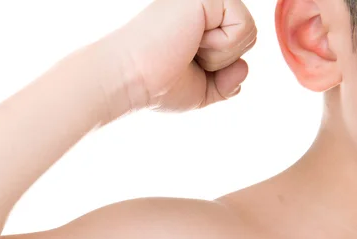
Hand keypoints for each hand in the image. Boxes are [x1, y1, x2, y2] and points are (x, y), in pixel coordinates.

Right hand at [105, 0, 256, 112]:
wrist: (128, 78)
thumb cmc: (153, 85)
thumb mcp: (199, 90)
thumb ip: (226, 82)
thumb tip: (244, 68)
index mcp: (197, 22)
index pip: (237, 43)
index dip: (219, 68)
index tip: (181, 67)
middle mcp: (201, 6)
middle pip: (248, 37)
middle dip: (222, 62)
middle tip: (183, 59)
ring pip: (249, 33)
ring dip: (220, 56)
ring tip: (184, 50)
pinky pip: (244, 27)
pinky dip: (221, 48)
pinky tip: (190, 43)